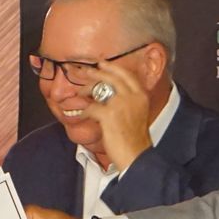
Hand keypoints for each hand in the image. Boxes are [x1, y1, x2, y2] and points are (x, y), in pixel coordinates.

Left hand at [82, 55, 152, 170]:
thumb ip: (128, 102)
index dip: (113, 68)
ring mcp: (121, 104)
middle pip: (111, 77)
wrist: (137, 155)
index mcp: (141, 95)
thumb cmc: (135, 140)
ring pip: (99, 88)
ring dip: (85, 90)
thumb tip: (111, 96)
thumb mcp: (138, 115)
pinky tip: (78, 114)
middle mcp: (133, 96)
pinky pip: (90, 107)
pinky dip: (82, 111)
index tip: (103, 64)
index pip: (126, 75)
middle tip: (84, 71)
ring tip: (78, 93)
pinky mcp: (109, 114)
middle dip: (95, 72)